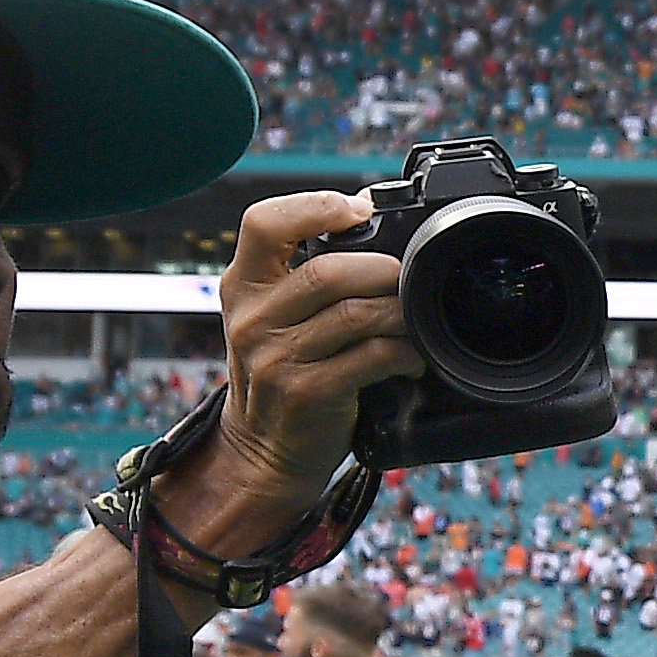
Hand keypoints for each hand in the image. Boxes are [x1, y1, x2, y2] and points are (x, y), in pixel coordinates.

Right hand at [163, 191, 428, 552]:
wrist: (262, 450)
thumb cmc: (281, 372)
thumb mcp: (270, 315)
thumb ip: (302, 272)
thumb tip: (369, 217)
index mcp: (242, 286)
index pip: (264, 223)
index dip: (315, 206)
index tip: (357, 211)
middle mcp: (252, 319)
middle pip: (328, 270)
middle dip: (382, 271)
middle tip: (404, 280)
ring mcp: (275, 359)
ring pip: (355, 314)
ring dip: (399, 313)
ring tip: (413, 320)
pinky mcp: (305, 393)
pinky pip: (370, 357)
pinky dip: (402, 353)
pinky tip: (409, 358)